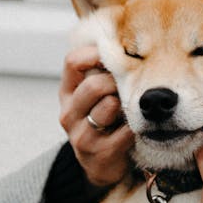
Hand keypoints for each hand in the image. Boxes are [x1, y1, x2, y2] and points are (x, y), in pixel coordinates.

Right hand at [59, 45, 133, 187]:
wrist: (102, 164)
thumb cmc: (103, 119)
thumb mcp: (95, 94)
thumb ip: (100, 70)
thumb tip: (122, 38)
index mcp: (67, 92)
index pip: (73, 61)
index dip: (96, 53)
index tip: (115, 54)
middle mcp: (68, 113)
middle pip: (94, 85)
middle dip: (116, 82)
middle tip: (128, 86)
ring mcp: (81, 135)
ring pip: (109, 106)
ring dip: (126, 105)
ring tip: (130, 109)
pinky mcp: (99, 154)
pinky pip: (125, 130)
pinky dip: (135, 126)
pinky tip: (136, 128)